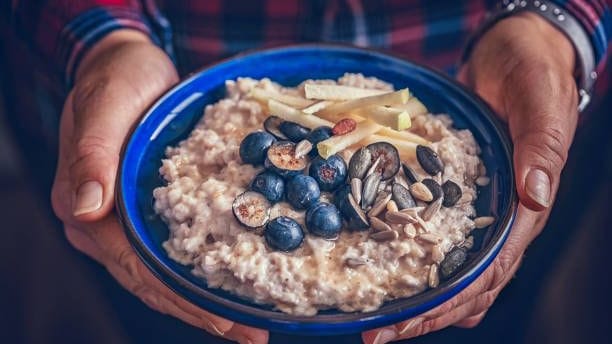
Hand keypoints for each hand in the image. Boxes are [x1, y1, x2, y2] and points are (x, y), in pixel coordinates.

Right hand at [51, 30, 267, 343]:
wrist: (129, 65)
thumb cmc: (115, 81)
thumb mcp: (104, 107)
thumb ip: (92, 155)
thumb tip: (85, 210)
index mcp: (88, 211)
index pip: (136, 268)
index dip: (180, 298)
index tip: (222, 320)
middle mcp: (107, 226)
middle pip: (155, 281)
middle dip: (201, 312)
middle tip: (250, 334)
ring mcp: (130, 220)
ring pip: (167, 273)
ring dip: (206, 300)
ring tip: (250, 323)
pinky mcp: (154, 208)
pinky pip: (179, 249)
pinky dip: (206, 270)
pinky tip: (235, 283)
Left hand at [363, 13, 577, 342]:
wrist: (514, 55)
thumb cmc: (534, 76)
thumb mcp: (542, 104)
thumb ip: (542, 149)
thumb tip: (535, 197)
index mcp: (524, 211)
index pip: (490, 271)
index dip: (451, 302)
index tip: (410, 323)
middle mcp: (499, 220)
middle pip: (466, 284)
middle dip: (424, 314)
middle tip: (376, 333)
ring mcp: (474, 210)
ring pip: (449, 269)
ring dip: (416, 298)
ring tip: (376, 318)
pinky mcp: (452, 194)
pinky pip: (433, 235)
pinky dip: (412, 260)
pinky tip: (386, 273)